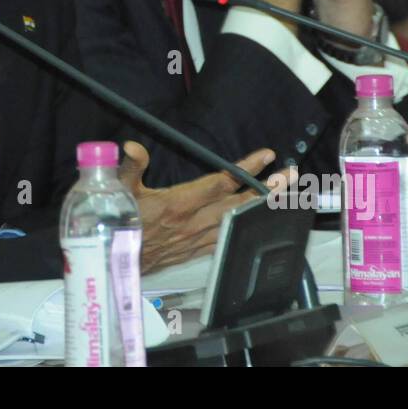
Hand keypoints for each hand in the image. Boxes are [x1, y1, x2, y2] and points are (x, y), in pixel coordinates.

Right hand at [118, 142, 295, 273]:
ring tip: (285, 194)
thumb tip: (133, 147)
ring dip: (263, 207)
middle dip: (267, 188)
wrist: (117, 261)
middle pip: (239, 203)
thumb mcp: (120, 191)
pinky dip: (247, 228)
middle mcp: (193, 222)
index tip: (266, 156)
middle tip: (289, 174)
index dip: (245, 168)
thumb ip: (131, 167)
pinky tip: (261, 222)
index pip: (220, 182)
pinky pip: (229, 238)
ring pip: (238, 220)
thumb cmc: (120, 224)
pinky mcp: (197, 250)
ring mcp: (198, 239)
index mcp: (179, 203)